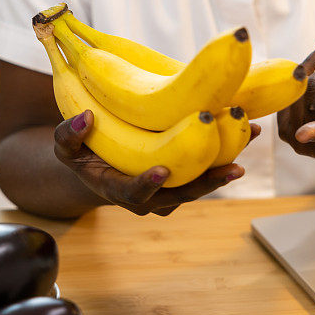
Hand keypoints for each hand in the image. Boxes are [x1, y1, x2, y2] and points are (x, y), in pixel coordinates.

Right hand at [53, 110, 259, 215]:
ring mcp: (172, 188)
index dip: (147, 186)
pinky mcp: (187, 174)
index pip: (134, 195)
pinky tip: (248, 125)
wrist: (103, 165)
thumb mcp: (65, 146)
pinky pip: (209, 164)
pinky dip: (229, 146)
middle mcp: (151, 197)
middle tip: (232, 167)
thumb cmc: (84, 152)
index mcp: (119, 190)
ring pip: (202, 180)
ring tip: (249, 134)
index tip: (161, 171)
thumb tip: (85, 118)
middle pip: (182, 195)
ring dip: (227, 160)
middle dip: (208, 182)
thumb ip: (68, 135)